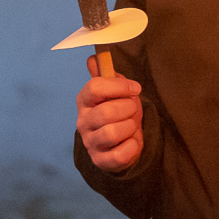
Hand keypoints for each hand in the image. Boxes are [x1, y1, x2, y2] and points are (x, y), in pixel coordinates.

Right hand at [77, 56, 142, 172]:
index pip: (95, 87)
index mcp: (84, 100)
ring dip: (130, 127)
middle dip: (128, 109)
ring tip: (131, 125)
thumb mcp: (115, 91)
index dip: (119, 86)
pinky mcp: (100, 160)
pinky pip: (120, 154)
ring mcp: (90, 142)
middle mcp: (83, 121)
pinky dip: (132, 146)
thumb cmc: (118, 112)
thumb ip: (106, 74)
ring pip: (112, 133)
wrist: (120, 142)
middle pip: (106, 112)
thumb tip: (93, 58)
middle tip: (133, 109)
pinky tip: (131, 141)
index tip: (135, 88)